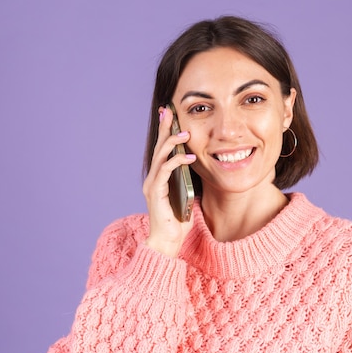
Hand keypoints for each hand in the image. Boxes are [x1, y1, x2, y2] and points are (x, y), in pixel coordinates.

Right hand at [142, 106, 195, 256]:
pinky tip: (189, 156)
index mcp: (159, 177)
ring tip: (185, 132)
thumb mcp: (186, 193)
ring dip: (172, 142)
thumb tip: (198, 163)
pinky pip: (166, 171)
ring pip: (160, 156)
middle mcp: (153, 178)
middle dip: (164, 128)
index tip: (169, 114)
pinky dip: (177, 161)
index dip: (165, 131)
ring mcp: (153, 185)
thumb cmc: (178, 220)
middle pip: (158, 147)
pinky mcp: (156, 193)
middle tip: (169, 111)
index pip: (162, 149)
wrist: (167, 241)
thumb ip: (188, 178)